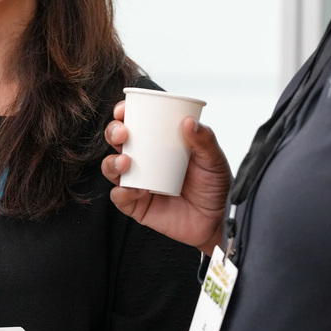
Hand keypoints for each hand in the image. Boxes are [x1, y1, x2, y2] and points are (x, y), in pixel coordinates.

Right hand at [102, 100, 232, 254]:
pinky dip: (123, 192)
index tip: (123, 110)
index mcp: (160, 143)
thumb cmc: (215, 186)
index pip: (136, 123)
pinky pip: (121, 197)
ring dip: (112, 163)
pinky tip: (137, 189)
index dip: (124, 114)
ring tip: (126, 162)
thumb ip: (205, 140)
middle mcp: (145, 161)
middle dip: (114, 133)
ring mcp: (139, 183)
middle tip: (123, 134)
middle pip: (118, 142)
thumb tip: (188, 122)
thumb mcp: (214, 159)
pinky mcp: (138, 206)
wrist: (219, 220)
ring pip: (112, 168)